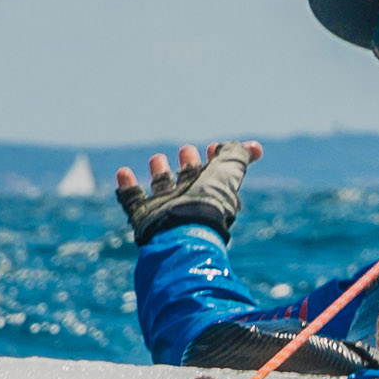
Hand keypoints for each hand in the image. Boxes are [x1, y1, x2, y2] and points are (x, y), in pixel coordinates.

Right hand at [116, 141, 259, 243]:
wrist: (181, 233)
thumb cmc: (208, 204)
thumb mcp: (227, 175)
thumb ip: (238, 157)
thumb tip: (255, 147)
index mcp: (211, 194)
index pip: (214, 173)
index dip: (215, 159)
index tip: (212, 146)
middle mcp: (189, 202)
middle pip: (188, 181)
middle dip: (188, 163)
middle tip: (186, 149)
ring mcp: (165, 210)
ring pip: (162, 188)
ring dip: (158, 172)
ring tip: (156, 158)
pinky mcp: (143, 219)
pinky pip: (132, 201)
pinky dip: (126, 187)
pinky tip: (122, 172)